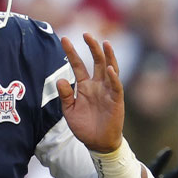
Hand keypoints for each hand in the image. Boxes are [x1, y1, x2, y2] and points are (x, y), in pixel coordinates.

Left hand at [57, 34, 124, 153]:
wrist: (98, 143)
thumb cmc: (84, 127)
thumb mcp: (70, 112)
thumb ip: (65, 96)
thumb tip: (60, 79)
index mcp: (84, 86)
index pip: (78, 65)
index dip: (71, 52)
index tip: (64, 38)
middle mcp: (97, 85)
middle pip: (95, 61)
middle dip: (92, 47)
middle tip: (86, 34)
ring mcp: (108, 91)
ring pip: (109, 69)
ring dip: (108, 56)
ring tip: (105, 43)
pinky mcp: (116, 100)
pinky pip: (116, 86)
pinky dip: (113, 77)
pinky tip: (109, 69)